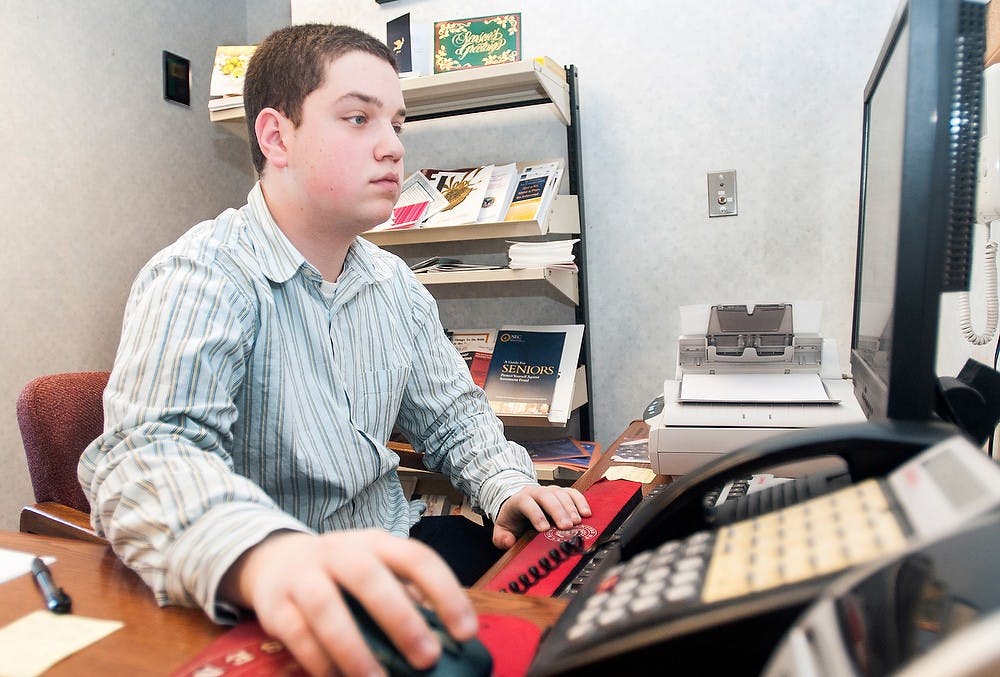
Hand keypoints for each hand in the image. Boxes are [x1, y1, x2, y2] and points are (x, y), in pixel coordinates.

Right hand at [219, 530, 477, 676]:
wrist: (275, 559)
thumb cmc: (341, 574)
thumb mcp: (376, 570)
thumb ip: (405, 596)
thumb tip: (445, 641)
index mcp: (376, 544)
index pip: (416, 558)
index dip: (445, 593)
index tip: (466, 632)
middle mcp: (340, 552)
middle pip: (370, 577)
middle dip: (401, 619)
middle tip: (427, 659)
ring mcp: (304, 575)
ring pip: (326, 607)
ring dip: (354, 648)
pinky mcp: (275, 604)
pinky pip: (297, 633)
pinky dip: (319, 660)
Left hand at [492, 485, 591, 548]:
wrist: (519, 504)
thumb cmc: (513, 519)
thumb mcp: (502, 529)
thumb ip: (501, 537)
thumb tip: (508, 542)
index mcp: (519, 500)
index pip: (526, 504)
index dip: (535, 515)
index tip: (544, 529)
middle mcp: (536, 492)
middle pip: (547, 497)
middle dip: (557, 511)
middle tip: (566, 527)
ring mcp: (550, 490)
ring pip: (561, 494)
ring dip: (571, 508)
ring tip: (577, 523)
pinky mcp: (562, 492)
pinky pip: (572, 493)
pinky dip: (580, 501)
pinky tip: (586, 513)